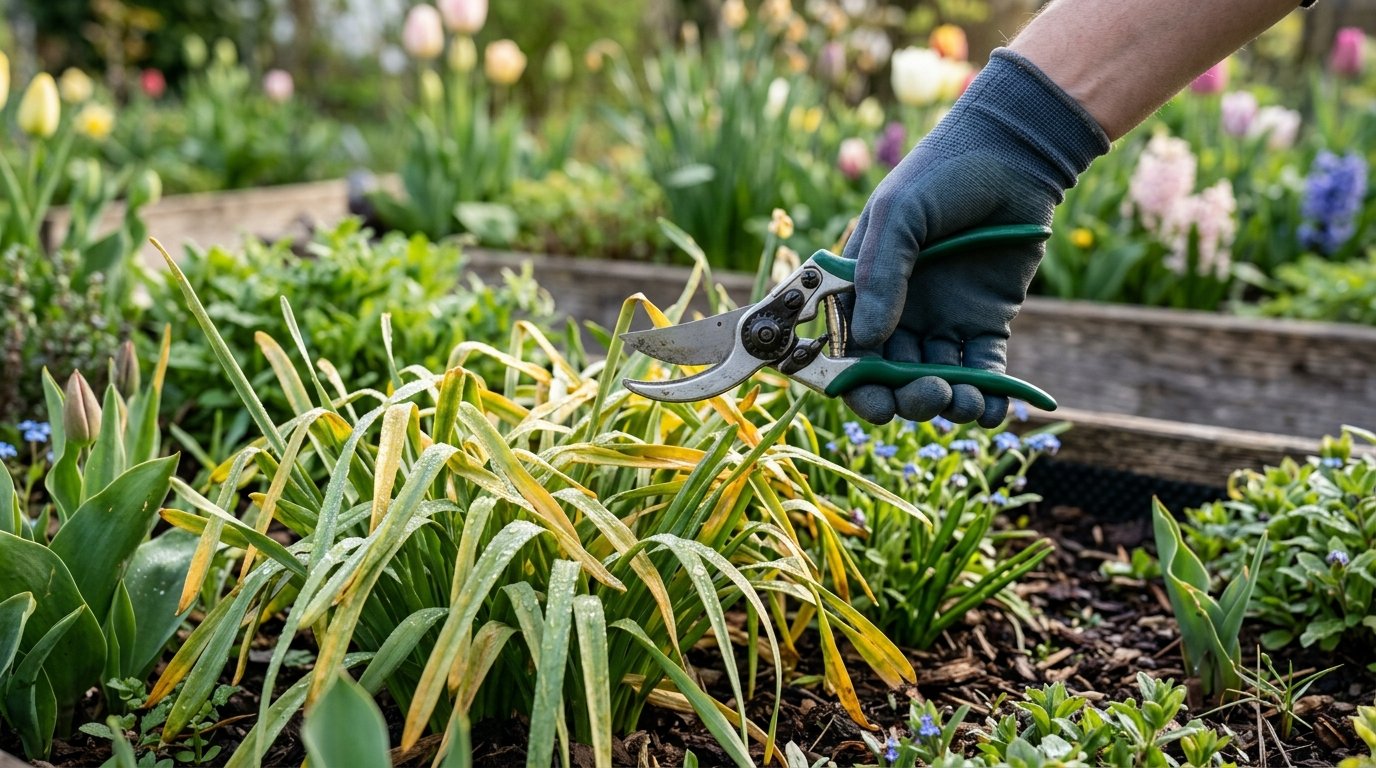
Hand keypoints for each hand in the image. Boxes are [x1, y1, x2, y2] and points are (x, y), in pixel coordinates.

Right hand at [842, 49, 1107, 425]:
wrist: (1014, 154)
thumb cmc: (943, 174)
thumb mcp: (898, 214)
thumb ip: (879, 274)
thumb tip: (867, 340)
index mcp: (863, 289)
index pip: (848, 350)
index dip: (855, 383)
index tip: (874, 401)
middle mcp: (898, 312)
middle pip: (892, 375)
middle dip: (906, 397)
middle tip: (928, 394)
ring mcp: (943, 319)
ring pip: (936, 379)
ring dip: (946, 401)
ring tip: (962, 400)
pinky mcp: (987, 322)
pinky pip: (982, 372)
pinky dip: (986, 397)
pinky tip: (992, 410)